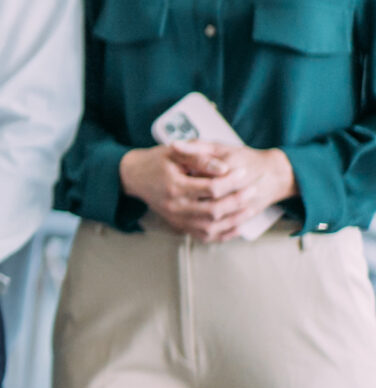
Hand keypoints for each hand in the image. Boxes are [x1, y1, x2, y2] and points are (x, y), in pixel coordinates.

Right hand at [124, 142, 292, 240]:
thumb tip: (224, 169)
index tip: (244, 172)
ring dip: (235, 219)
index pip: (211, 188)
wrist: (134, 177)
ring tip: (249, 207)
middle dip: (238, 200)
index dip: (231, 181)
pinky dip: (224, 234)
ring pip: (212, 226)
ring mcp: (177, 219)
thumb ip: (199, 158)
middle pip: (215, 210)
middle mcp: (175, 206)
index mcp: (173, 186)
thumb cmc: (156, 161)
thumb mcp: (175, 152)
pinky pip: (205, 236)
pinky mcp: (179, 226)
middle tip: (252, 189)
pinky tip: (237, 225)